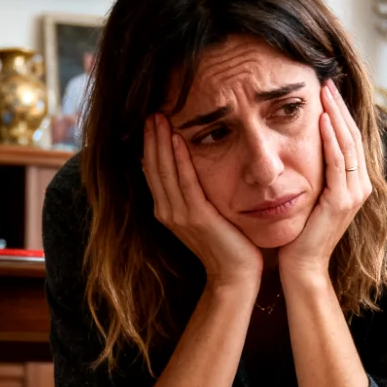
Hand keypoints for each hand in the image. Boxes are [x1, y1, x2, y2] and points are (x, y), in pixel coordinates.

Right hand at [142, 113, 262, 289]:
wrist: (236, 275)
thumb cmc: (228, 244)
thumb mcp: (206, 214)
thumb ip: (196, 193)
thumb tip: (194, 169)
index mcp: (167, 210)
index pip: (153, 170)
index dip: (150, 144)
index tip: (151, 119)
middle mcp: (167, 211)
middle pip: (153, 166)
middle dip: (151, 137)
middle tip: (151, 110)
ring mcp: (179, 215)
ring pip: (165, 170)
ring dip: (161, 142)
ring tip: (159, 117)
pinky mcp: (196, 217)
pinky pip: (185, 182)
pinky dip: (180, 159)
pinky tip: (178, 139)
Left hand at [279, 81, 371, 279]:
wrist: (301, 267)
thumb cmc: (299, 235)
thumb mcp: (308, 196)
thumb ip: (312, 173)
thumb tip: (299, 146)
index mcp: (353, 184)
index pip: (349, 139)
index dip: (339, 113)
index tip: (325, 89)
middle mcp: (359, 186)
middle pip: (352, 135)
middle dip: (339, 107)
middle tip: (326, 80)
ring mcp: (353, 194)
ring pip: (348, 144)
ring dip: (337, 115)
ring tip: (325, 91)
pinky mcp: (342, 202)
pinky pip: (338, 162)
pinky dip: (332, 139)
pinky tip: (323, 119)